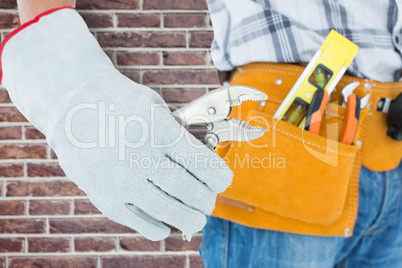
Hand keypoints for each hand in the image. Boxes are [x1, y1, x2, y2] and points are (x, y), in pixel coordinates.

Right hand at [0, 7, 232, 240]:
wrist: (75, 108)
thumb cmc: (123, 105)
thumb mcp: (156, 107)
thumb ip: (178, 135)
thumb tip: (204, 166)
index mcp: (160, 131)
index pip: (202, 164)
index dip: (219, 177)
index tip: (223, 181)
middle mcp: (142, 158)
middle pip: (189, 191)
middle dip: (206, 200)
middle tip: (209, 201)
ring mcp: (122, 181)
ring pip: (168, 211)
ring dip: (190, 219)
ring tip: (197, 218)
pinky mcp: (106, 198)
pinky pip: (140, 223)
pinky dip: (159, 228)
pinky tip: (166, 224)